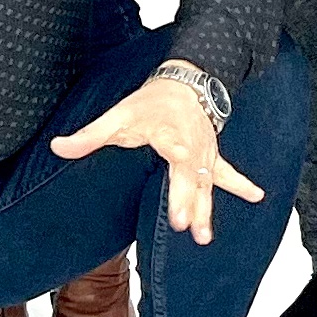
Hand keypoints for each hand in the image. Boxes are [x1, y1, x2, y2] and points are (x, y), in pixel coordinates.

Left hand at [50, 68, 263, 243]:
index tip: (179, 181)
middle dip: (190, 201)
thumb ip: (90, 135)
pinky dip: (241, 185)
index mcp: (169, 133)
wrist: (186, 80)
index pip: (175, 152)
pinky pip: (226, 173)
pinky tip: (258, 196)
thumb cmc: (151, 100)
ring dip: (206, 209)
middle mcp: (191, 145)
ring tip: (204, 236)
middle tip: (186, 225)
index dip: (179, 167)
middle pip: (192, 176)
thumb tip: (58, 147)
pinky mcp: (211, 156)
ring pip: (207, 184)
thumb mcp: (119, 114)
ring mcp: (204, 153)